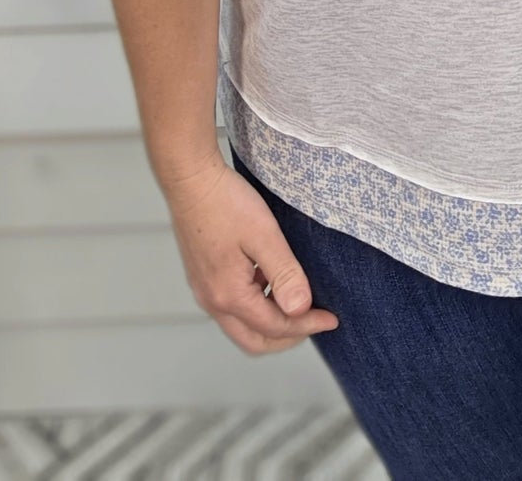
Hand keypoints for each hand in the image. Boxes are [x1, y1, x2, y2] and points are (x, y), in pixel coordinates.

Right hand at [161, 150, 340, 354]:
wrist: (190, 180)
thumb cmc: (224, 203)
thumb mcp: (264, 235)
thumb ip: (284, 274)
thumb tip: (301, 309)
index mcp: (229, 296)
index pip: (275, 327)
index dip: (307, 325)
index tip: (331, 319)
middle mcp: (213, 301)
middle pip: (254, 341)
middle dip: (286, 337)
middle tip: (314, 322)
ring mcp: (204, 290)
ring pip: (241, 326)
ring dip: (270, 323)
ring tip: (296, 301)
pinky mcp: (202, 278)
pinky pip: (231, 306)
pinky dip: (255, 306)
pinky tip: (270, 282)